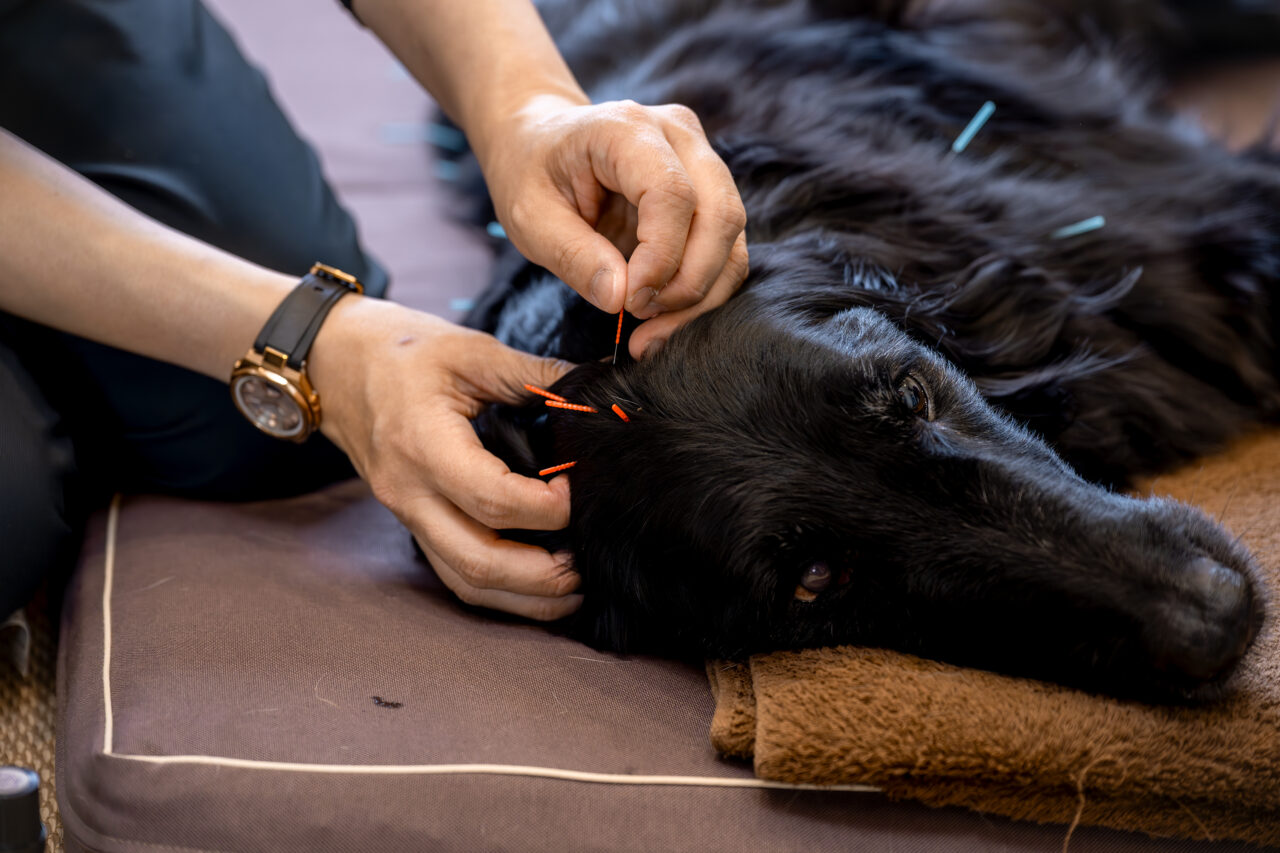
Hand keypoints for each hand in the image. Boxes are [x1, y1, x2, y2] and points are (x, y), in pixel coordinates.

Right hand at [308, 296, 581, 620]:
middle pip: (479, 562)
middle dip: (543, 576)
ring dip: (524, 596)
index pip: (493, 501)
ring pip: (465, 582)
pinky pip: (454, 574)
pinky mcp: (412, 523)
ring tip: (574, 587)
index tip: (581, 489)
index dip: (548, 508)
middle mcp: (410, 493)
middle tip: (590, 562)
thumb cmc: (398, 350)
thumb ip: (534, 375)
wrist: (330, 363)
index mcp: (424, 446)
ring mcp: (406, 515)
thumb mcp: (470, 349)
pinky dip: (500, 587)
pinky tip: (538, 583)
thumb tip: (592, 394)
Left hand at [474, 94, 748, 357]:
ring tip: (652, 328)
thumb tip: (621, 299)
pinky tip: (664, 314)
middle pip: (719, 215)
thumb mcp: (530, 217)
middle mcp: (677, 134)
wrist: (539, 141)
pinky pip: (725, 245)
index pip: (672, 194)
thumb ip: (573, 255)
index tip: (630, 302)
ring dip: (702, 293)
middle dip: (690, 283)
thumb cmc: (530, 172)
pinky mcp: (708, 188)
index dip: (661, 258)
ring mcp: (701, 157)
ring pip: (732, 236)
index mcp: (626, 129)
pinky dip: (704, 288)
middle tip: (643, 320)